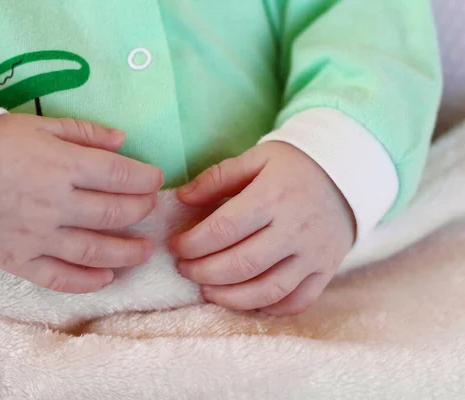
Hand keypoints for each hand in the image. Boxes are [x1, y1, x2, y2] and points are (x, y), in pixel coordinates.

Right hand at [0, 114, 163, 292]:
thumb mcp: (39, 126)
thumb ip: (84, 133)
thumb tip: (123, 140)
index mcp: (61, 166)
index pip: (118, 176)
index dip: (144, 179)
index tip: (155, 179)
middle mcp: (55, 205)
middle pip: (112, 214)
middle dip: (140, 211)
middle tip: (150, 209)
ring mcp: (38, 237)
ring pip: (94, 250)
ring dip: (127, 253)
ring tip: (145, 250)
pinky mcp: (20, 261)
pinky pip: (59, 278)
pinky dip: (87, 282)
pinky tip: (108, 278)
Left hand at [170, 141, 354, 314]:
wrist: (348, 172)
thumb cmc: (293, 165)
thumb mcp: (255, 158)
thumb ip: (216, 178)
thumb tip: (182, 199)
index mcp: (272, 197)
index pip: (223, 229)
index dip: (192, 243)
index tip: (175, 245)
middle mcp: (294, 229)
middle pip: (241, 265)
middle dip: (203, 273)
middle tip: (184, 269)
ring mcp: (313, 254)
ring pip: (267, 290)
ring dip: (230, 297)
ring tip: (207, 290)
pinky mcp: (325, 270)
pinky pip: (297, 301)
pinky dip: (269, 308)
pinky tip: (245, 301)